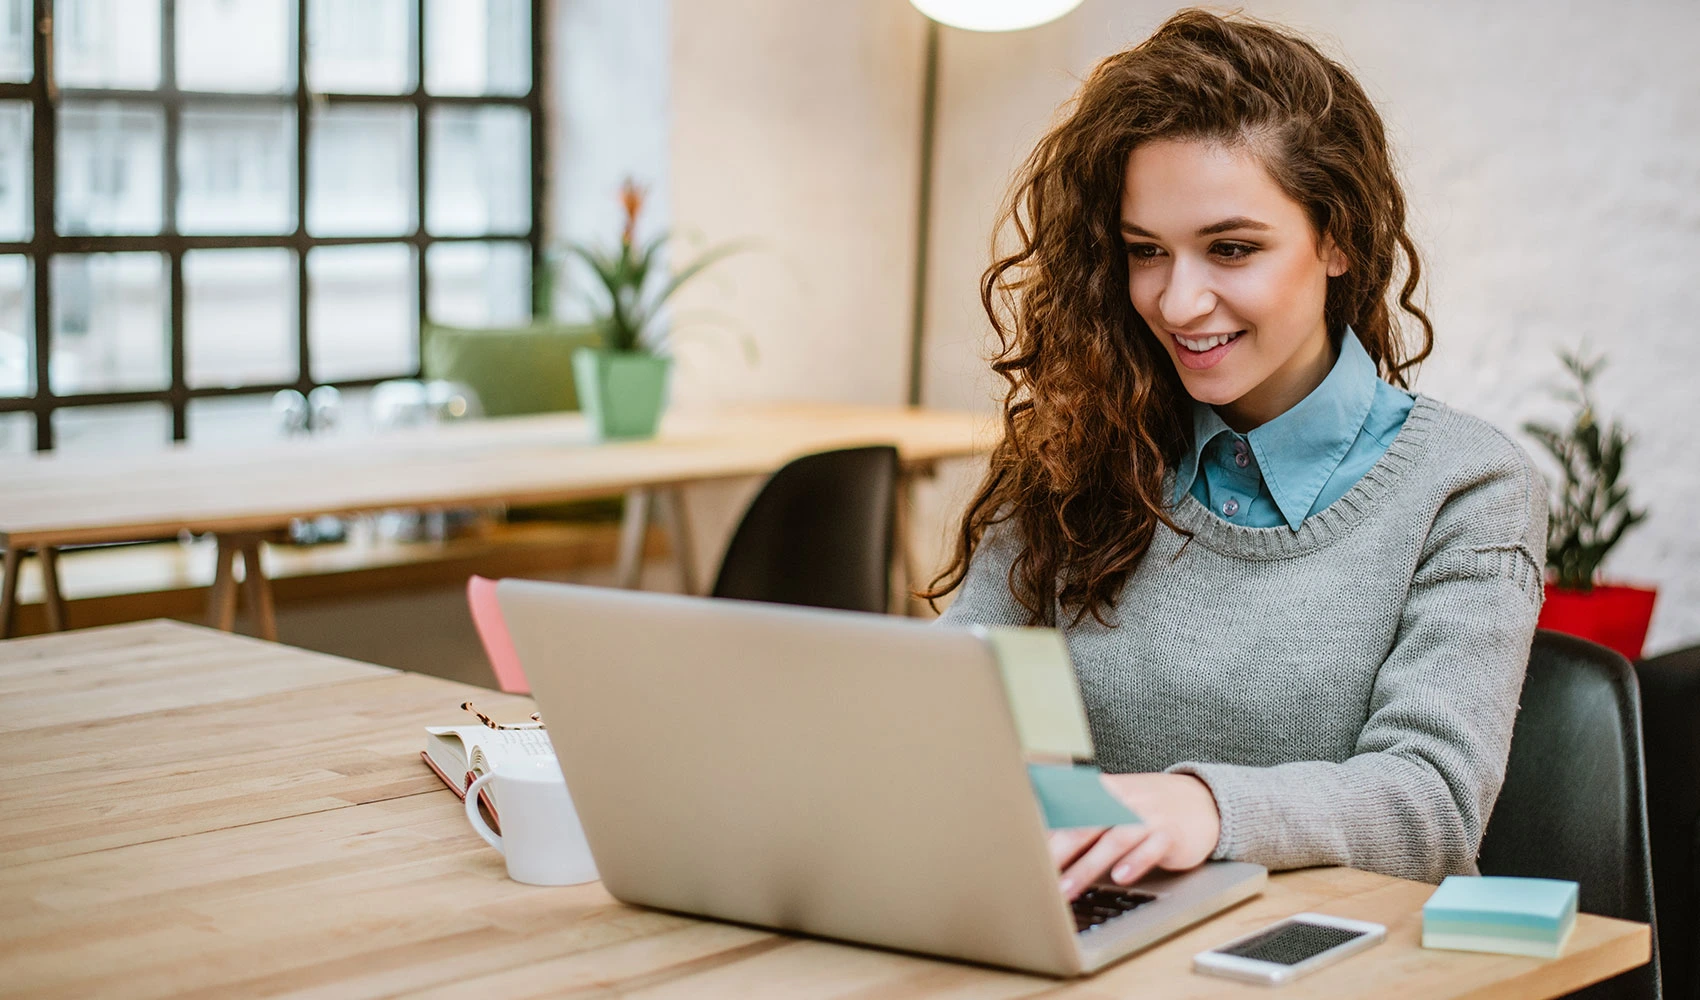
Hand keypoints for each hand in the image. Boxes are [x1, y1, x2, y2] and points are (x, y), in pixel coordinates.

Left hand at [1048, 772, 1220, 900]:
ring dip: (1087, 866)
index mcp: (1104, 791)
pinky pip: (1151, 848)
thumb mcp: (1115, 802)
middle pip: (1085, 825)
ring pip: (1113, 840)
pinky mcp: (1170, 834)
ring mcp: (1148, 816)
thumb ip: (1083, 816)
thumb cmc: (1147, 807)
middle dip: (1057, 852)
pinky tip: (1121, 877)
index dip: (1044, 829)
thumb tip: (1041, 837)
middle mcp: (1124, 801)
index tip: (1023, 850)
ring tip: (1066, 888)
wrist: (1203, 801)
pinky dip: (1135, 862)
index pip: (1067, 808)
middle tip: (1036, 876)